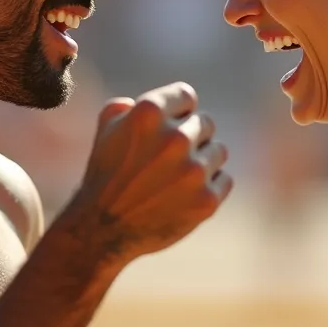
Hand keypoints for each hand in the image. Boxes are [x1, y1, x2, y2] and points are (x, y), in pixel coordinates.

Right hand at [66, 82, 231, 265]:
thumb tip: (138, 102)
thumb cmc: (104, 175)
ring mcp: (193, 171)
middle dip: (191, 138)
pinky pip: (224, 180)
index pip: (186, 96)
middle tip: (167, 160)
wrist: (102, 230)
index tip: (168, 128)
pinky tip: (185, 195)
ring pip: (218, 151)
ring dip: (202, 162)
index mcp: (149, 112)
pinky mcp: (206, 200)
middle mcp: (175, 138)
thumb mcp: (105, 130)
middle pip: (206, 123)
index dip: (177, 111)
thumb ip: (124, 106)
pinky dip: (209, 187)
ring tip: (175, 178)